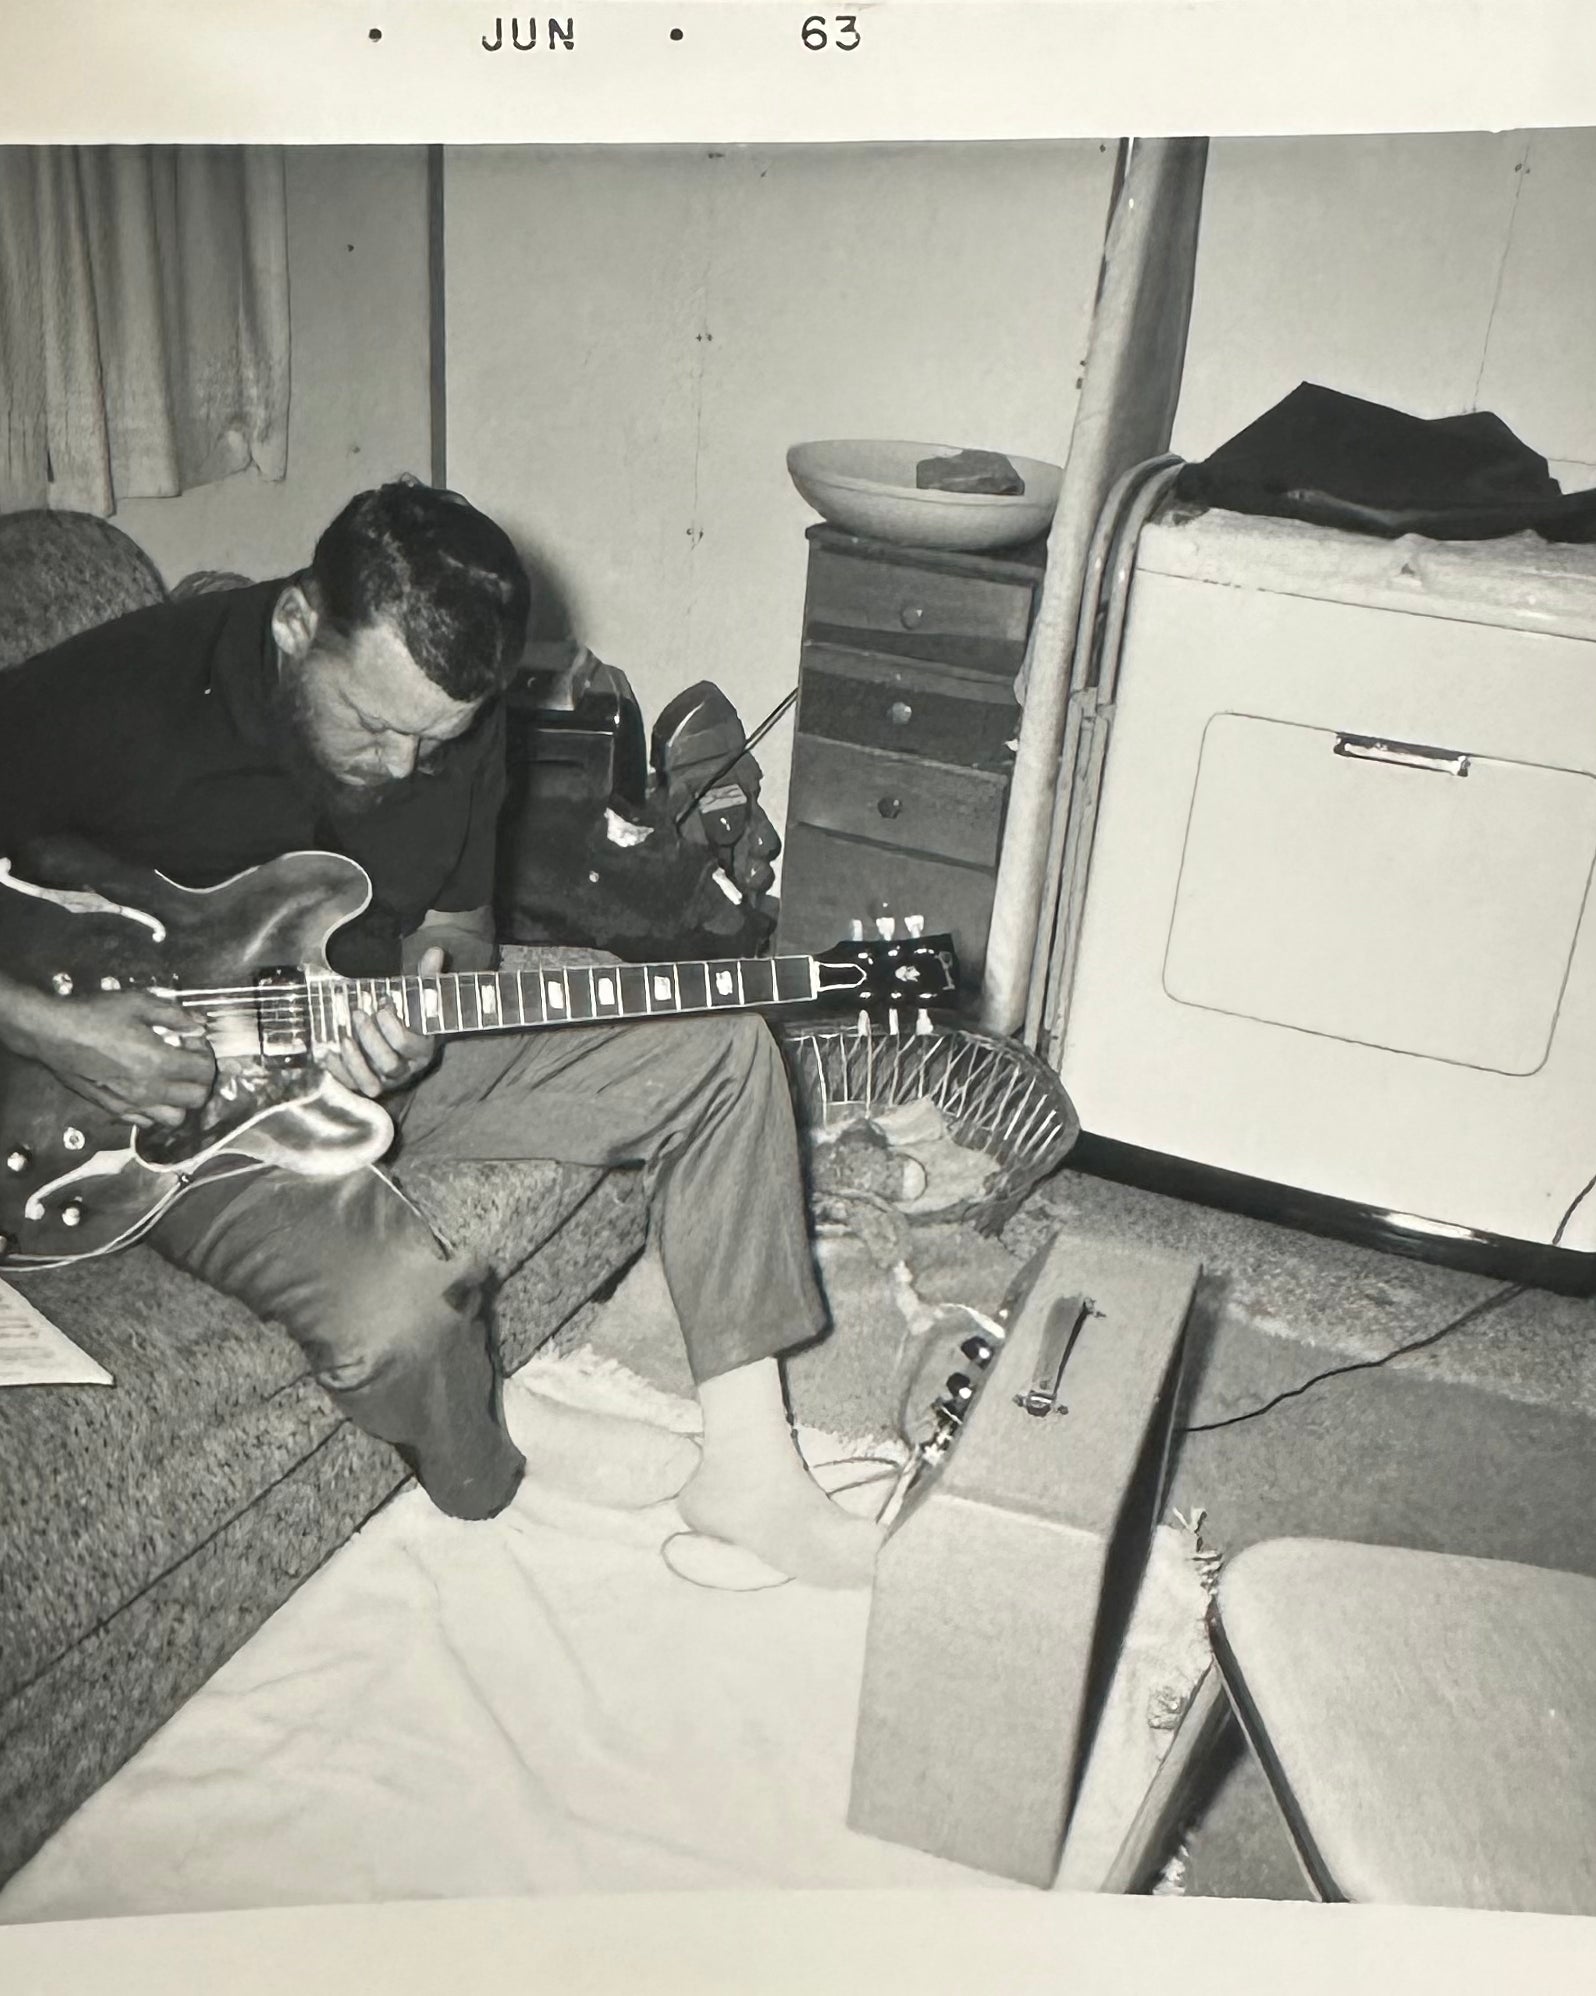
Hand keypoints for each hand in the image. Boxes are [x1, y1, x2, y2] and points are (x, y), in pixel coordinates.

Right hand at [15, 987, 215, 1130]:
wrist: (52, 1033)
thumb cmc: (92, 1016)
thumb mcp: (138, 1003)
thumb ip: (174, 1016)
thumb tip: (198, 1025)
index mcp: (158, 1062)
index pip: (204, 1071)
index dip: (206, 1054)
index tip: (193, 1042)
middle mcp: (148, 1089)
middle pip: (197, 1099)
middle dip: (200, 1080)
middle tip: (188, 1060)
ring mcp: (130, 1103)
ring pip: (175, 1118)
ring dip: (181, 1100)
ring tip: (172, 1079)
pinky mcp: (113, 1109)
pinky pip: (146, 1121)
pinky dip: (155, 1110)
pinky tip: (148, 1089)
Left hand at [325, 946, 442, 1098]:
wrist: (403, 1040)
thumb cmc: (411, 1017)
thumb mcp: (420, 998)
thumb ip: (427, 978)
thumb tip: (435, 951)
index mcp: (422, 1050)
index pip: (408, 1045)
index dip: (393, 1027)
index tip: (383, 1004)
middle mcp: (405, 1070)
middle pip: (389, 1063)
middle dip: (371, 1038)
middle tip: (358, 1013)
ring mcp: (385, 1081)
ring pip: (371, 1083)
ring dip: (355, 1060)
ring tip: (344, 1036)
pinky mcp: (365, 1085)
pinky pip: (351, 1086)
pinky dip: (338, 1070)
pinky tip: (328, 1052)